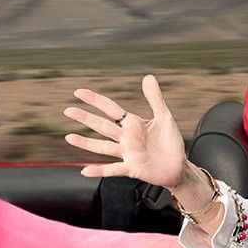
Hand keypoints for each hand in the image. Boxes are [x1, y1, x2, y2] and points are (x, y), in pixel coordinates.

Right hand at [63, 75, 189, 190]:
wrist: (178, 167)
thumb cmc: (170, 142)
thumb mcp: (165, 117)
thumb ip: (155, 99)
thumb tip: (148, 77)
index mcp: (133, 124)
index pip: (110, 109)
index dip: (95, 100)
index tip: (78, 93)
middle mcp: (126, 138)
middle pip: (102, 126)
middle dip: (86, 118)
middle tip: (68, 110)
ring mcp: (127, 153)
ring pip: (103, 147)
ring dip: (86, 143)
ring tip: (69, 138)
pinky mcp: (132, 168)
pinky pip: (113, 169)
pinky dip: (99, 171)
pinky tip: (85, 171)